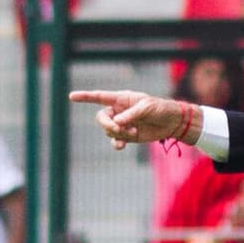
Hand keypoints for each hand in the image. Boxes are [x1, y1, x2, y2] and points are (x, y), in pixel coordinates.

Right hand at [68, 90, 194, 149]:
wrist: (172, 123)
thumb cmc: (161, 108)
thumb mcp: (147, 107)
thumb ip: (131, 114)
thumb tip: (117, 122)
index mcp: (122, 98)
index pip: (99, 97)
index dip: (85, 97)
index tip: (71, 96)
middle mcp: (119, 110)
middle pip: (101, 118)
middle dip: (107, 125)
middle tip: (119, 129)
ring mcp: (122, 123)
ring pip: (108, 130)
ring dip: (117, 134)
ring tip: (132, 133)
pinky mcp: (127, 135)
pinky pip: (115, 140)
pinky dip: (116, 143)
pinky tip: (120, 145)